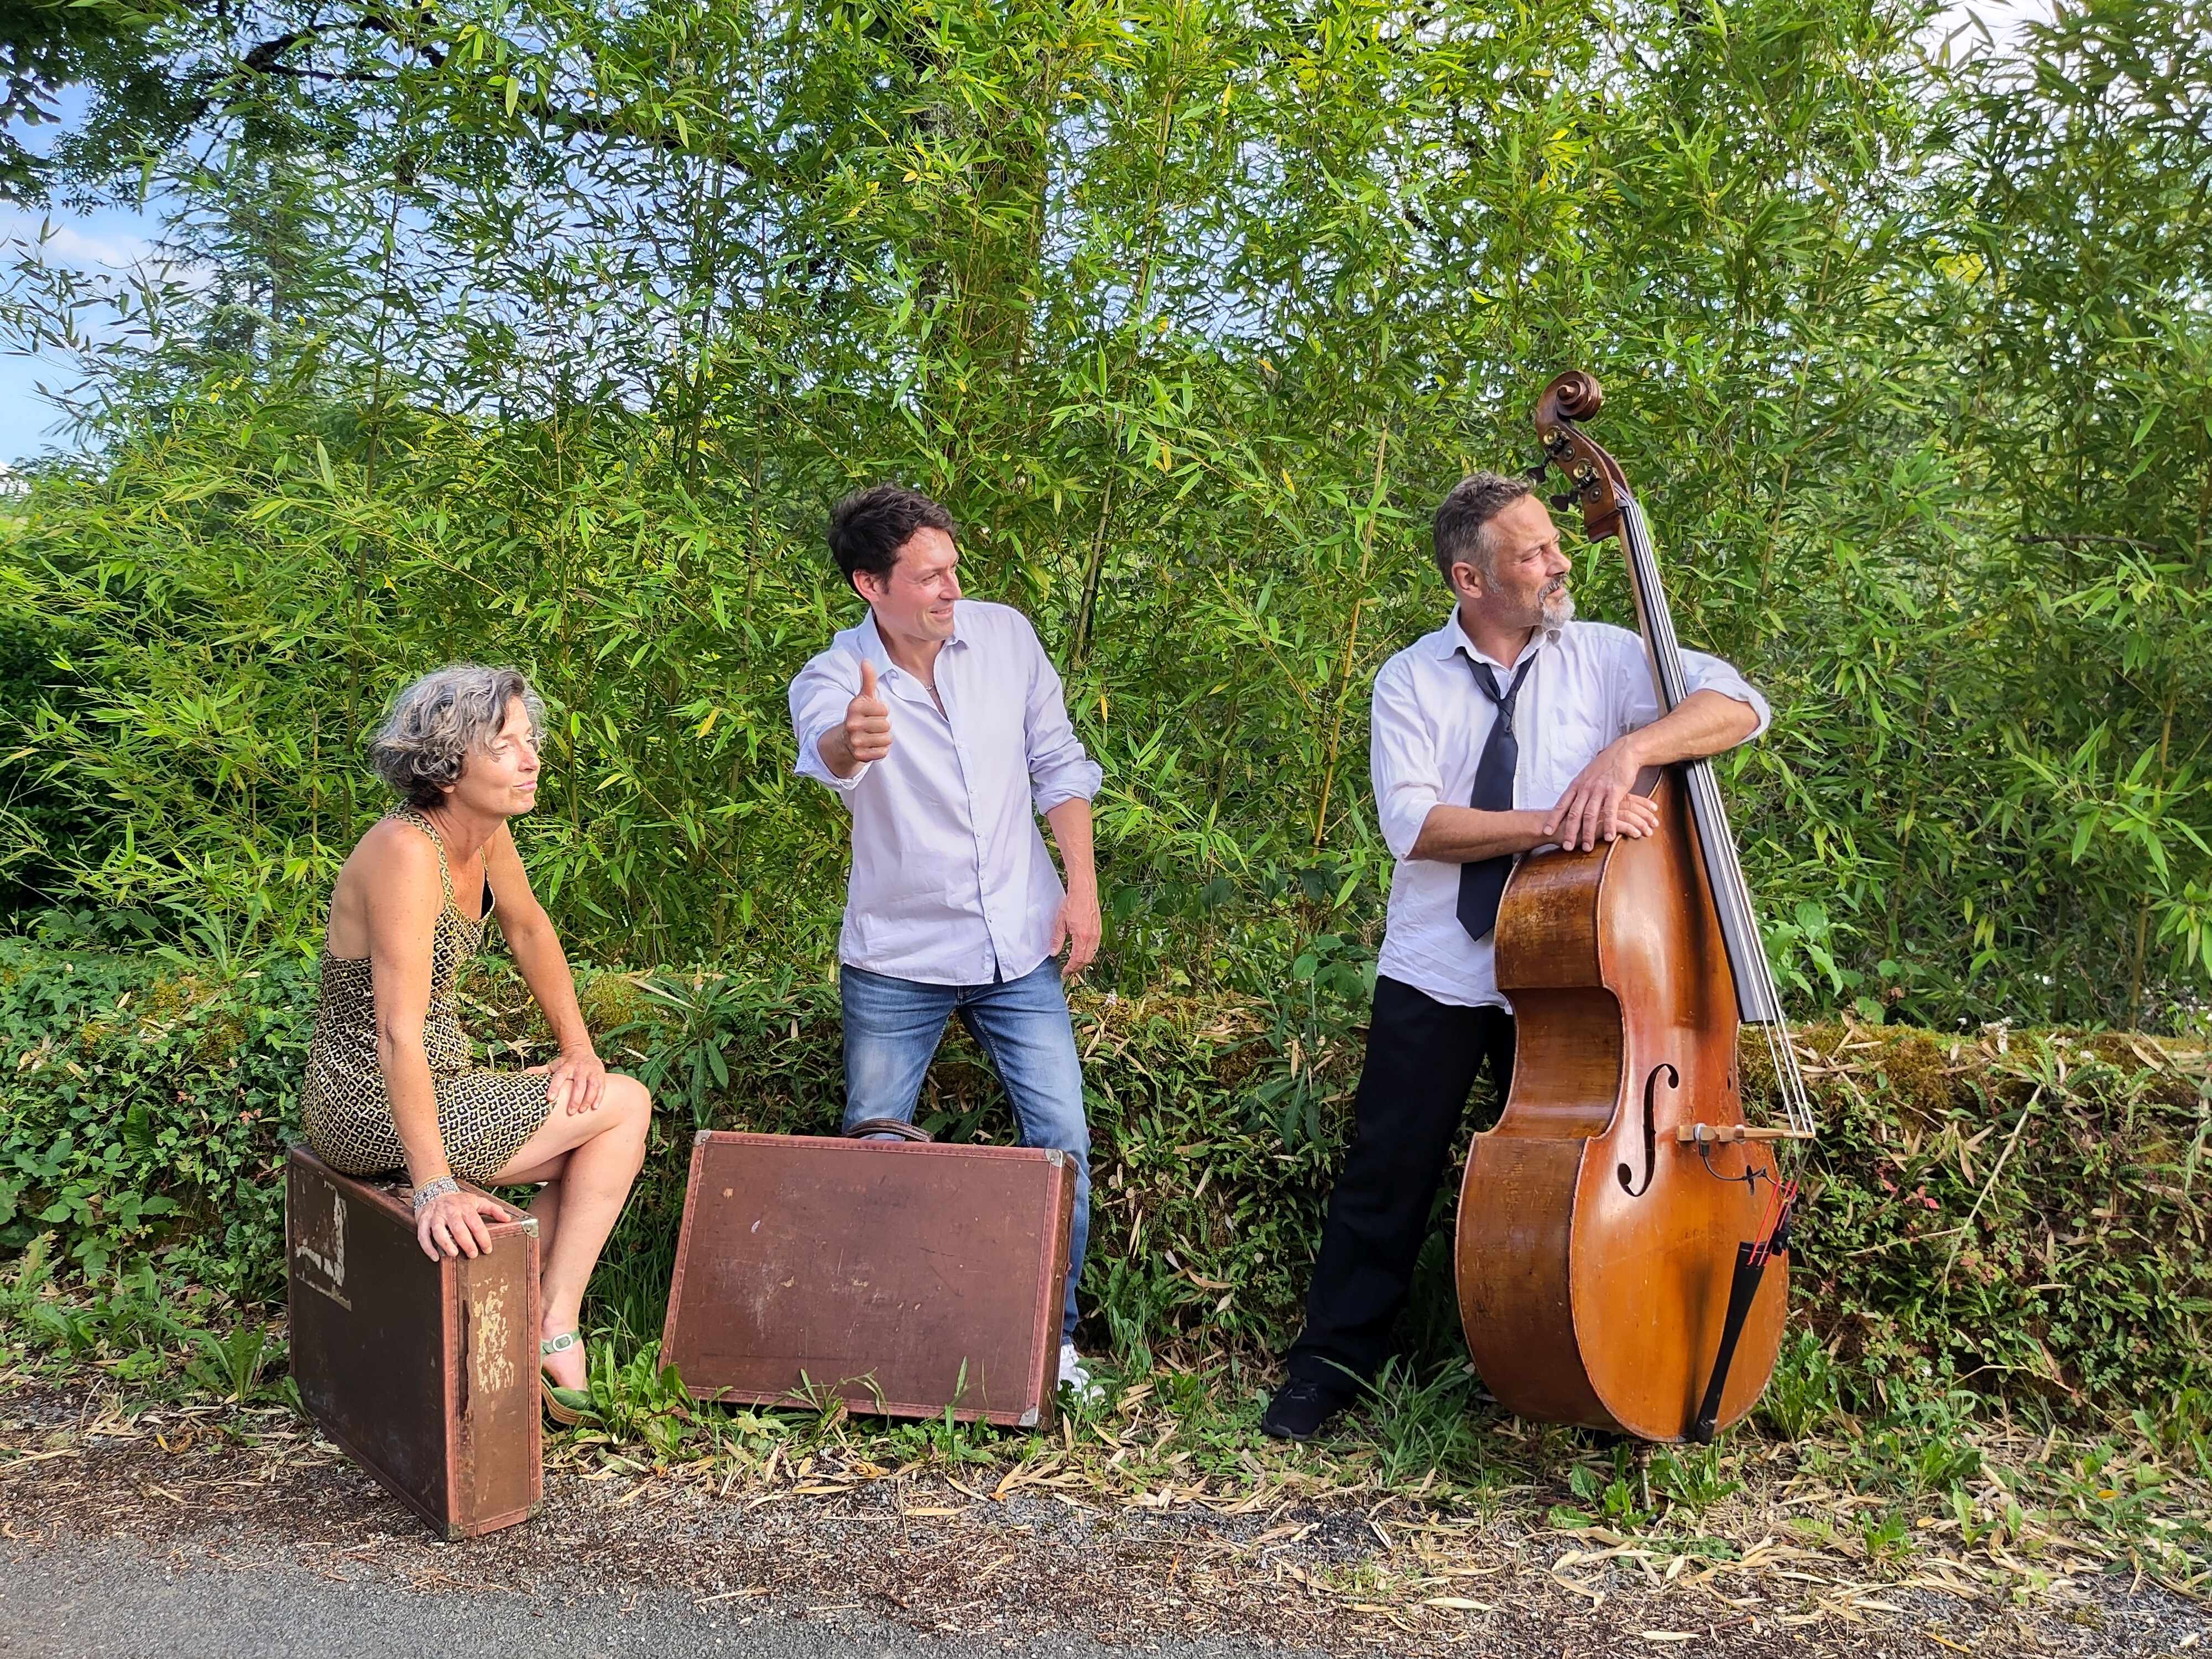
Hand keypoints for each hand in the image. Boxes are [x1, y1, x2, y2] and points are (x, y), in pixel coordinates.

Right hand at [415, 1187, 509, 1260]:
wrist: (434, 1190)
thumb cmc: (458, 1201)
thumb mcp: (477, 1201)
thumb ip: (493, 1209)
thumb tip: (507, 1219)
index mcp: (465, 1207)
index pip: (476, 1223)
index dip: (482, 1237)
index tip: (487, 1249)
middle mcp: (450, 1211)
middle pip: (458, 1227)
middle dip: (466, 1242)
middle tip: (473, 1254)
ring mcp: (435, 1216)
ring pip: (439, 1231)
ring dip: (446, 1243)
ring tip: (453, 1254)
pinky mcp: (423, 1221)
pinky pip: (423, 1235)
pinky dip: (428, 1247)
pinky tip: (435, 1257)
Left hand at [545, 1048, 607, 1115]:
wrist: (581, 1050)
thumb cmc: (565, 1063)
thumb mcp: (553, 1065)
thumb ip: (541, 1071)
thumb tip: (525, 1074)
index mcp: (566, 1067)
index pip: (559, 1076)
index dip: (555, 1087)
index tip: (550, 1098)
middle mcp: (579, 1068)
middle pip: (579, 1084)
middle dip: (575, 1099)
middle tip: (570, 1112)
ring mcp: (591, 1071)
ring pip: (592, 1086)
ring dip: (588, 1099)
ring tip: (582, 1110)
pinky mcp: (600, 1074)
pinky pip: (601, 1086)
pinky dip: (598, 1097)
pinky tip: (594, 1107)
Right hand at [843, 659, 891, 764]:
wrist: (845, 740)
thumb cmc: (860, 715)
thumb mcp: (863, 697)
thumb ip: (868, 679)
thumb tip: (866, 660)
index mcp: (854, 708)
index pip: (884, 710)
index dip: (882, 711)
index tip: (872, 713)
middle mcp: (852, 724)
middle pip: (886, 725)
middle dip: (883, 725)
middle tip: (872, 726)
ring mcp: (855, 741)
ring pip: (886, 739)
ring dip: (883, 738)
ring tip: (872, 735)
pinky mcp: (860, 756)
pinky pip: (883, 752)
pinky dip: (881, 750)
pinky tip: (871, 746)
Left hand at [1051, 887, 1101, 978]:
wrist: (1084, 892)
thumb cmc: (1072, 904)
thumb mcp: (1060, 922)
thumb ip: (1057, 939)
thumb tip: (1053, 953)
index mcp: (1082, 936)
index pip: (1077, 959)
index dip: (1070, 968)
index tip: (1064, 971)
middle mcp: (1092, 937)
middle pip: (1086, 959)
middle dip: (1077, 967)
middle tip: (1068, 969)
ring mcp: (1097, 934)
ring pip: (1091, 954)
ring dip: (1083, 961)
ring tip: (1073, 962)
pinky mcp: (1099, 930)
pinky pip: (1095, 947)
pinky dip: (1088, 953)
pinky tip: (1081, 951)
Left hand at [1544, 738, 1661, 850]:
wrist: (1623, 752)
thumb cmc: (1604, 766)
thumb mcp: (1587, 776)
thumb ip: (1579, 790)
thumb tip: (1569, 802)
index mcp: (1577, 785)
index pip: (1562, 804)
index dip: (1553, 818)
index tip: (1546, 831)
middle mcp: (1586, 788)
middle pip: (1574, 813)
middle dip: (1569, 831)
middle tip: (1566, 847)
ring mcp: (1600, 789)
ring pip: (1591, 814)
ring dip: (1588, 833)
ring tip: (1587, 847)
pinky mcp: (1615, 791)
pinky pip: (1611, 811)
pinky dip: (1609, 825)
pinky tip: (1609, 837)